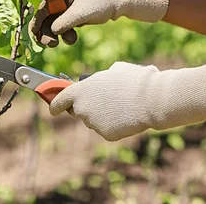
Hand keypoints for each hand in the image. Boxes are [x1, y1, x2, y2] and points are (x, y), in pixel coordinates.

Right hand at [29, 0, 169, 46]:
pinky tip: (71, 37)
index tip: (37, 38)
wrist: (118, 0)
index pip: (40, 6)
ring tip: (70, 40)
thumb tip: (51, 31)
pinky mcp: (66, 7)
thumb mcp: (80, 13)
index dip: (37, 23)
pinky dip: (63, 30)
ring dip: (57, 33)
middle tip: (52, 45)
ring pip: (50, 20)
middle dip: (48, 31)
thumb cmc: (101, 1)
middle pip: (43, 14)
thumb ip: (63, 23)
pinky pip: (58, 21)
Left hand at [49, 61, 205, 141]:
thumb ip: (100, 78)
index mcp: (81, 90)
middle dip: (86, 108)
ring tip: (121, 105)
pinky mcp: (105, 135)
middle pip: (78, 111)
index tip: (53, 108)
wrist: (152, 99)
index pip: (59, 101)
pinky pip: (106, 130)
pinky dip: (114, 125)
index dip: (55, 104)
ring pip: (93, 121)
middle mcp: (83, 108)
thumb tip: (99, 80)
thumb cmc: (135, 80)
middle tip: (103, 101)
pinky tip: (126, 116)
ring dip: (102, 115)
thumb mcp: (114, 70)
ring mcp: (93, 123)